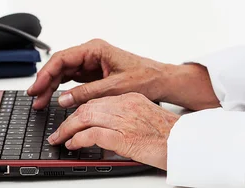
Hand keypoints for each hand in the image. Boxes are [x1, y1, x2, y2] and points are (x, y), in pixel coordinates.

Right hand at [27, 38, 170, 109]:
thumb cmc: (144, 77)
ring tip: (40, 101)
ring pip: (64, 73)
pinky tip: (55, 99)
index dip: (46, 73)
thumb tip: (64, 99)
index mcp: (95, 49)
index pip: (63, 58)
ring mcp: (91, 63)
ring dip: (52, 87)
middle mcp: (91, 53)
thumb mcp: (115, 87)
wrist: (160, 80)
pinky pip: (72, 80)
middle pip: (60, 66)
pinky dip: (63, 89)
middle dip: (45, 82)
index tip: (37, 87)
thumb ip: (88, 93)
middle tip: (34, 98)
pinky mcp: (94, 74)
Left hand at [47, 92, 178, 169]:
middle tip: (59, 132)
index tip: (73, 120)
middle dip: (69, 120)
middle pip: (88, 107)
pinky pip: (91, 134)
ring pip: (85, 117)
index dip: (81, 111)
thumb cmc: (170, 135)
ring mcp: (123, 120)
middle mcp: (125, 106)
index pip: (98, 101)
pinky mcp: (123, 136)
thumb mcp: (146, 119)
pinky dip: (78, 139)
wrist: (185, 143)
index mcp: (131, 99)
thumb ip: (127, 120)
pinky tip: (73, 145)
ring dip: (68, 130)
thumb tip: (109, 132)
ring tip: (60, 139)